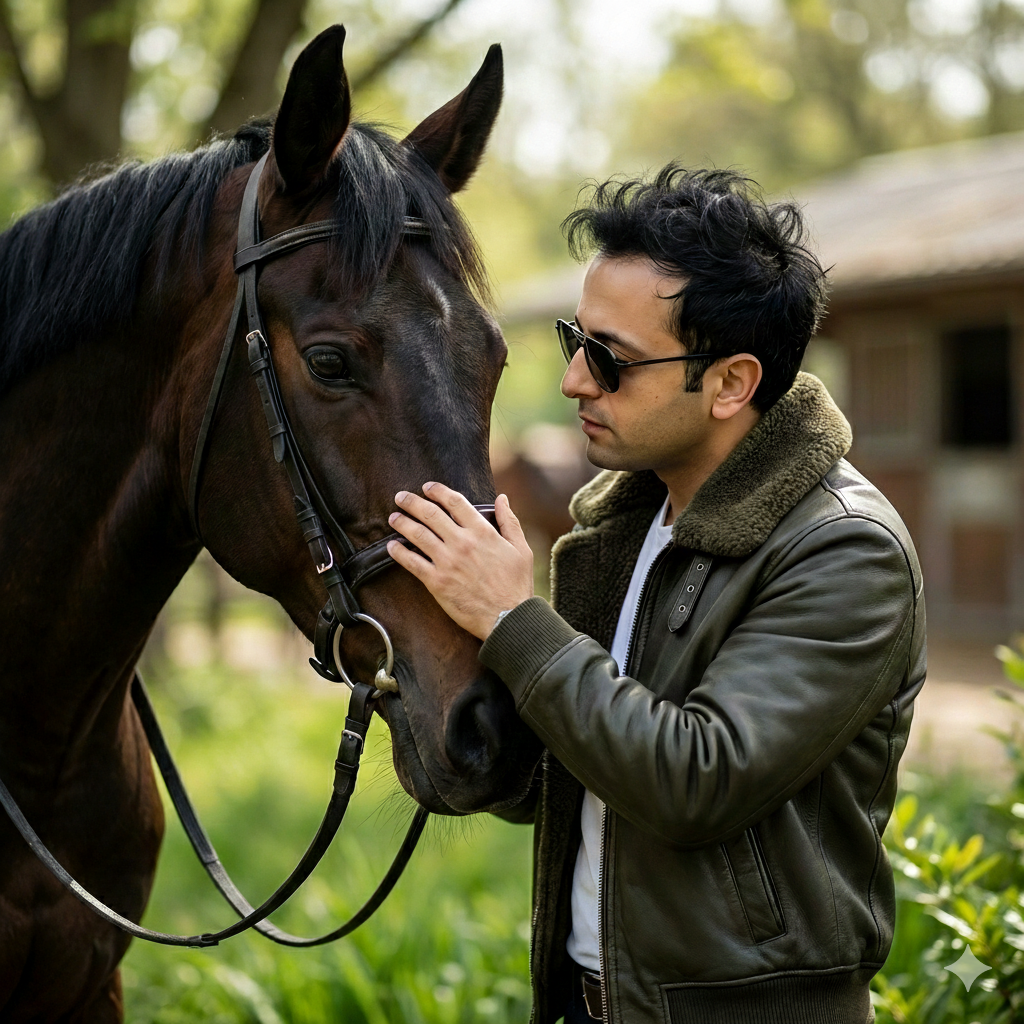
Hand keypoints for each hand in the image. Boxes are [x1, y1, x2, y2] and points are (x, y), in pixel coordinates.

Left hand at [387, 483, 534, 639]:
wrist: (509, 618)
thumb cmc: (517, 585)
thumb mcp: (522, 549)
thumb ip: (510, 521)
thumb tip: (502, 498)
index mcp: (483, 532)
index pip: (455, 502)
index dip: (438, 491)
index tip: (427, 487)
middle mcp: (462, 542)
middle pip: (431, 514)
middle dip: (412, 502)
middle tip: (400, 497)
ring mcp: (448, 562)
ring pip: (418, 535)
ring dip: (402, 523)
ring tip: (393, 517)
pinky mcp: (437, 582)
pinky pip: (412, 563)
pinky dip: (399, 552)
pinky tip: (391, 546)